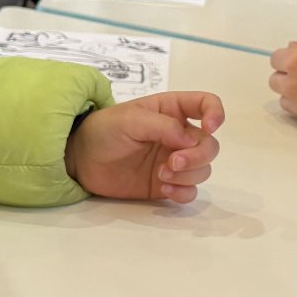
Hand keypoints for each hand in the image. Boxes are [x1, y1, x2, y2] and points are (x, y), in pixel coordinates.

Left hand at [65, 92, 224, 203]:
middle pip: (210, 145)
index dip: (216, 114)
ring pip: (203, 169)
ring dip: (188, 175)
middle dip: (197, 156)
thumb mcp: (130, 119)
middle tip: (173, 163)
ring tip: (161, 175)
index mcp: (172, 110)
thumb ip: (163, 126)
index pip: (207, 104)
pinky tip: (165, 190)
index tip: (209, 128)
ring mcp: (174, 161)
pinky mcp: (167, 184)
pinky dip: (184, 192)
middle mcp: (179, 135)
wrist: (81, 160)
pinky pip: (190, 191)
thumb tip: (191, 141)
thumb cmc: (104, 130)